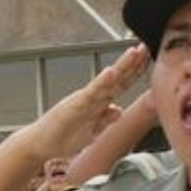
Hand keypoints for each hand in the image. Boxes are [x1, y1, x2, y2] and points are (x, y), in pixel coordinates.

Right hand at [20, 46, 150, 161]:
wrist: (41, 144)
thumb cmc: (63, 137)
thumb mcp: (91, 132)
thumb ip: (104, 120)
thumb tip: (118, 110)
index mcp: (99, 103)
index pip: (122, 84)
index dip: (136, 72)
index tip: (149, 58)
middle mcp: (93, 97)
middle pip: (118, 78)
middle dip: (133, 62)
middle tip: (146, 45)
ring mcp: (85, 99)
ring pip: (107, 81)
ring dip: (121, 66)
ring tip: (134, 52)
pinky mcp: (74, 105)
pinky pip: (91, 92)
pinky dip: (101, 82)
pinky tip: (110, 72)